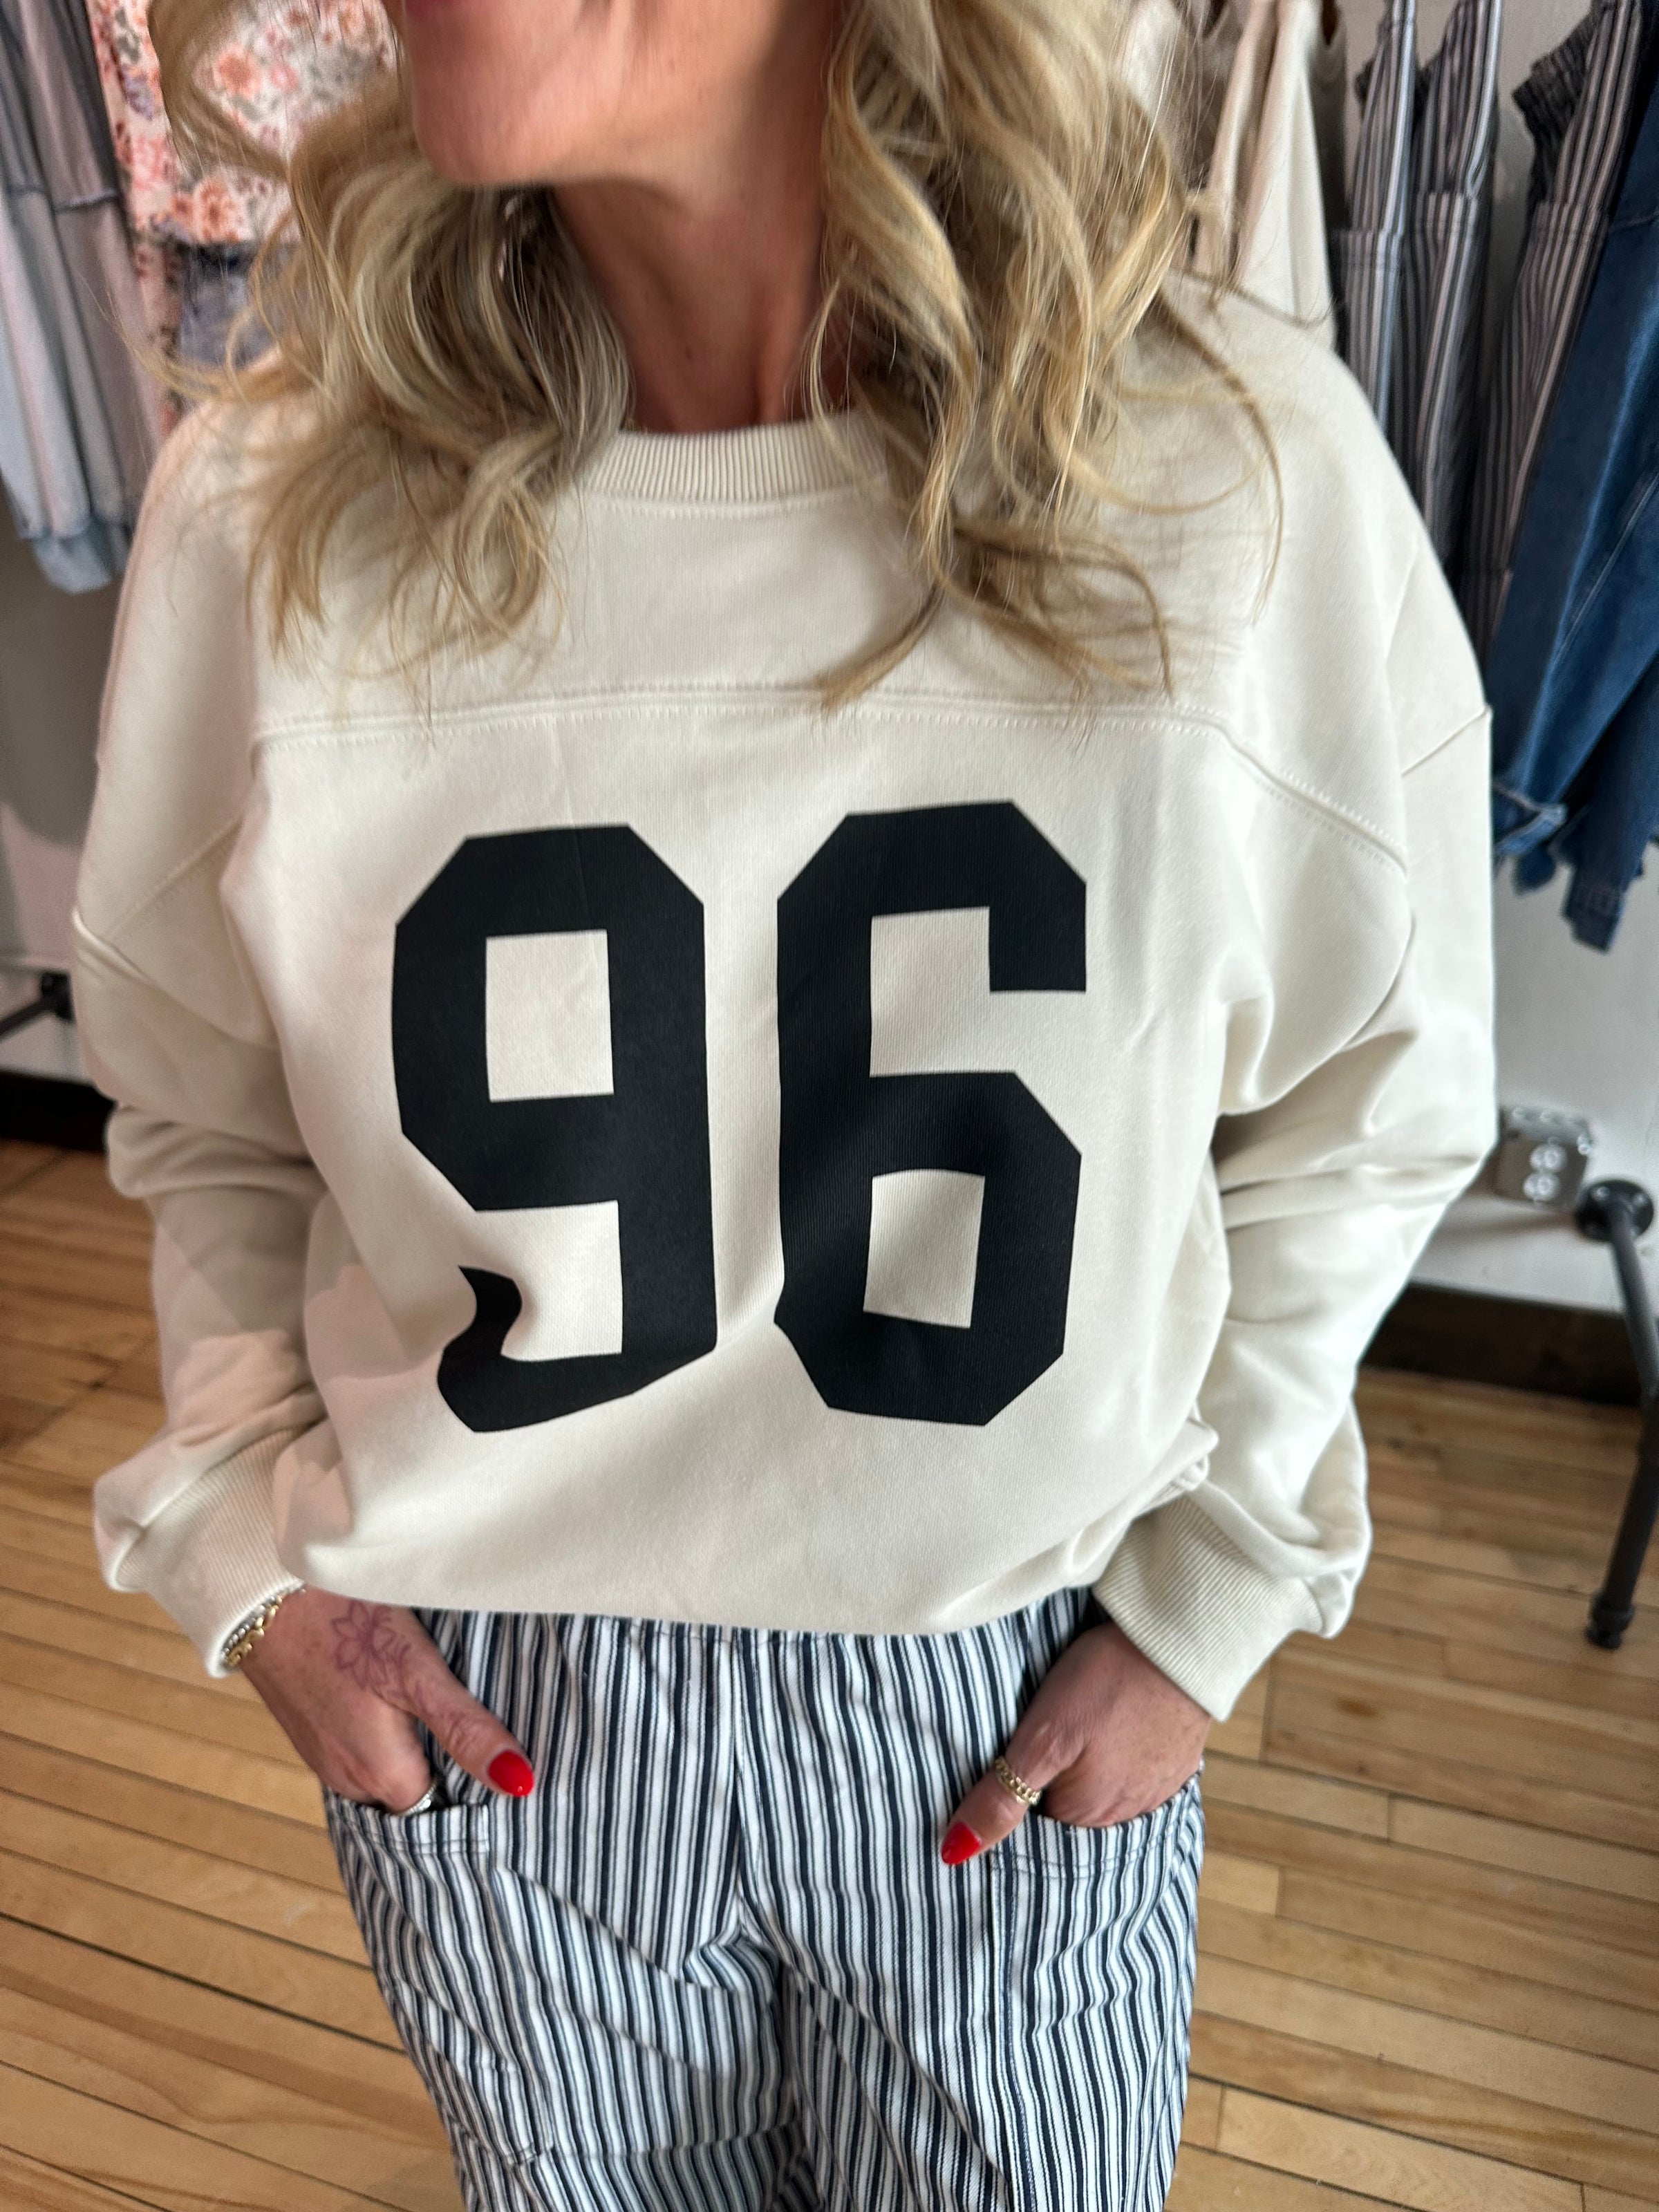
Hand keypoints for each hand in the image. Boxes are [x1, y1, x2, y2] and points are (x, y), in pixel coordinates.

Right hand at [240, 1588, 535, 1812]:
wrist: (261, 1592)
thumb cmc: (344, 1622)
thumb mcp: (416, 1670)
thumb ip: (465, 1729)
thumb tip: (519, 1783)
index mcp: (378, 1773)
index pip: (441, 1810)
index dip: (472, 1784)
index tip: (496, 1754)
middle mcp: (346, 1777)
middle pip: (412, 1792)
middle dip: (443, 1768)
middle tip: (476, 1725)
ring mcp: (322, 1754)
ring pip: (384, 1769)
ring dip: (411, 1747)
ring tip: (441, 1706)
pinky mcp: (309, 1727)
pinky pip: (358, 1748)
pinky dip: (381, 1732)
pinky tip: (393, 1694)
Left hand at [940, 1622, 1208, 1862]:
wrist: (1182, 1645)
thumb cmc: (1108, 1683)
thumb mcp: (1042, 1735)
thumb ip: (1001, 1796)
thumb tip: (957, 1852)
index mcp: (1083, 1815)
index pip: (1030, 1827)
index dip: (1010, 1794)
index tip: (1003, 1762)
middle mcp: (1121, 1815)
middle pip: (1066, 1810)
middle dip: (1047, 1784)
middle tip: (1039, 1735)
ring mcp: (1153, 1790)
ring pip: (1100, 1790)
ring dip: (1084, 1770)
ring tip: (1074, 1730)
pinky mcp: (1174, 1763)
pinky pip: (1134, 1772)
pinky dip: (1117, 1756)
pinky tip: (1110, 1728)